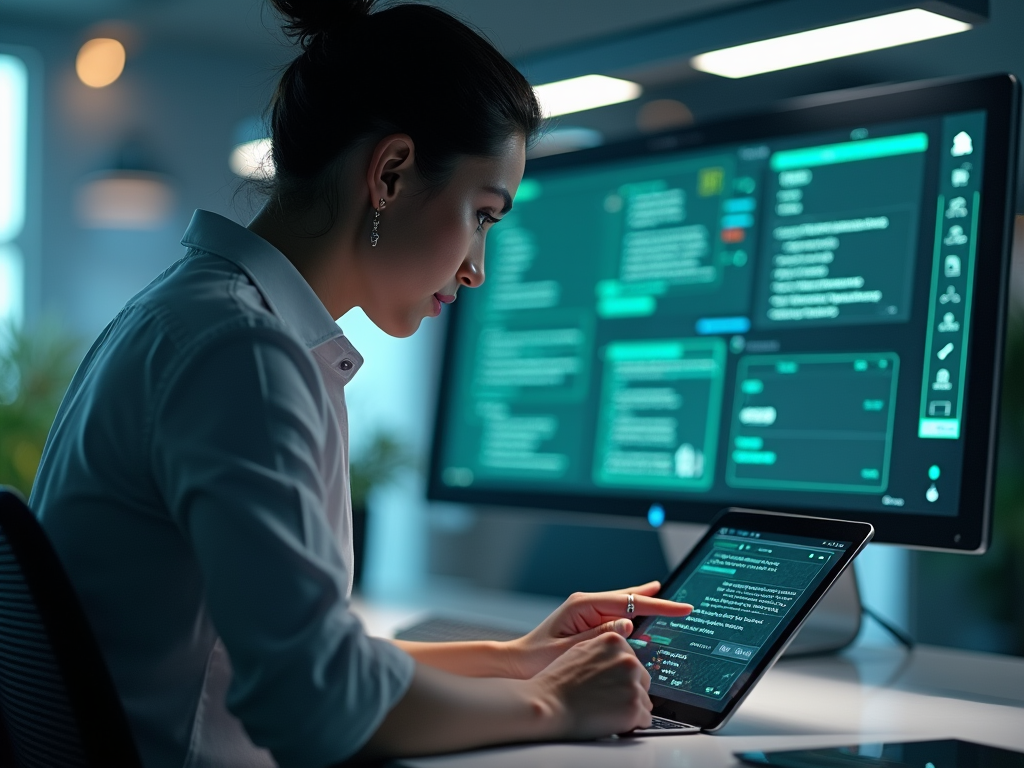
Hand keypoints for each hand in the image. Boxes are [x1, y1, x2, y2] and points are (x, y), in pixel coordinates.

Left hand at [505, 581, 692, 678]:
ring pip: (623, 605)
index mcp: (582, 605)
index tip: (680, 608)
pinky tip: (642, 614)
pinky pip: (615, 615)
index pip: (628, 602)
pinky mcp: (586, 621)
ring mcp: (586, 611)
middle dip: (656, 600)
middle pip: (628, 598)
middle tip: (682, 603)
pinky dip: (632, 614)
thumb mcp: (570, 649)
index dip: (658, 606)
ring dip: (645, 605)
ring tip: (667, 601)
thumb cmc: (537, 659)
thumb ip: (599, 635)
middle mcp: (585, 603)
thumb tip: (627, 623)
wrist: (518, 663)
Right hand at [529, 632, 653, 738]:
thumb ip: (605, 650)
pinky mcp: (634, 708)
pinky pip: (644, 720)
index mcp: (615, 642)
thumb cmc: (558, 682)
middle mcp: (628, 660)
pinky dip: (631, 724)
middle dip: (629, 691)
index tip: (609, 684)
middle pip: (642, 680)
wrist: (548, 704)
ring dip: (629, 708)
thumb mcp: (581, 650)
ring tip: (604, 710)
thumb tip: (621, 655)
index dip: (621, 677)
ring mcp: (632, 684)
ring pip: (644, 701)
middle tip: (605, 699)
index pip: (633, 661)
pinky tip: (610, 721)